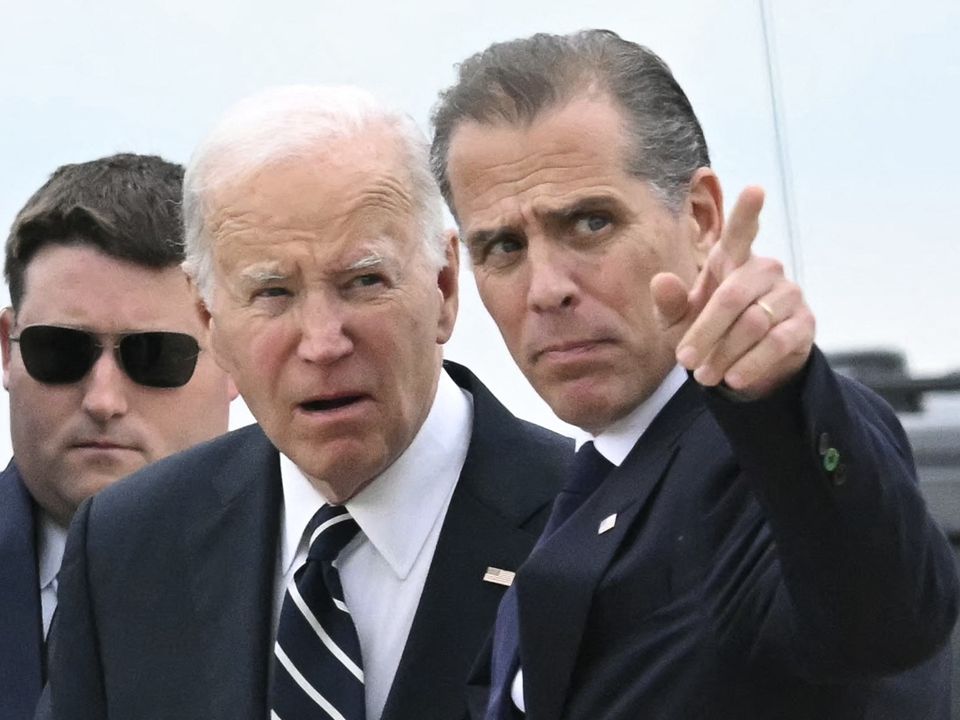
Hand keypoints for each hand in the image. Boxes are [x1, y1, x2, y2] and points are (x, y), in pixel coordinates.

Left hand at [651, 186, 814, 397]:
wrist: (744, 365)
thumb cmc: (708, 330)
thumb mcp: (681, 320)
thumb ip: (669, 303)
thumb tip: (660, 281)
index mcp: (732, 259)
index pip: (741, 231)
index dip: (748, 211)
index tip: (755, 189)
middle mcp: (764, 270)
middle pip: (732, 298)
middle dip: (704, 333)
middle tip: (684, 361)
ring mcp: (788, 295)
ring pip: (753, 324)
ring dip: (724, 354)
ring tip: (704, 376)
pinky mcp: (803, 323)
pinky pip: (776, 343)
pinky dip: (750, 364)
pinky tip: (733, 378)